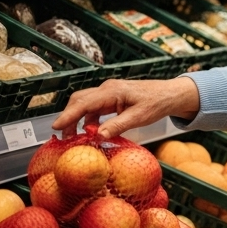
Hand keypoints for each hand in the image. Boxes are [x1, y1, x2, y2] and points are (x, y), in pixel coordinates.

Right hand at [52, 77, 200, 138]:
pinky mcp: (112, 99)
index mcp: (112, 91)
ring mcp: (109, 93)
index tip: (56, 127)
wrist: (170, 94)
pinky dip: (89, 120)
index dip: (68, 115)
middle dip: (68, 117)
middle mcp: (107, 89)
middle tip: (63, 136)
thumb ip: (117, 126)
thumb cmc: (157, 103)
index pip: (84, 103)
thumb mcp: (138, 117)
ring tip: (74, 137)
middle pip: (79, 101)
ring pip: (85, 104)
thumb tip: (97, 136)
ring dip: (78, 119)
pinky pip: (94, 108)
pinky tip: (91, 132)